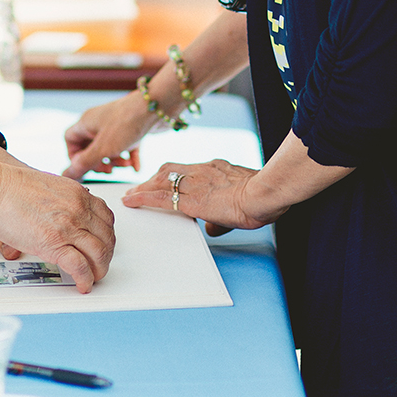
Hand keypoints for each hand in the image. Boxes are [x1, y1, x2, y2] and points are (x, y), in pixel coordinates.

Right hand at [0, 144, 114, 290]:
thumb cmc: (11, 186)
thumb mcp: (46, 188)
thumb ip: (54, 205)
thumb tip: (46, 223)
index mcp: (78, 194)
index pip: (106, 218)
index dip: (107, 235)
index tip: (103, 243)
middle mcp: (78, 209)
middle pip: (107, 237)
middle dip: (106, 255)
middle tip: (100, 264)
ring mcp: (69, 227)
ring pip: (99, 253)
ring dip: (100, 269)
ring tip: (94, 277)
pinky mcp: (54, 244)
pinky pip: (80, 266)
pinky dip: (86, 279)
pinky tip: (83, 285)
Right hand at [63, 92, 156, 178]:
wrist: (158, 105)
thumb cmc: (128, 122)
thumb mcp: (103, 148)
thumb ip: (84, 163)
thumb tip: (67, 174)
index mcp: (87, 122)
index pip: (70, 139)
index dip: (75, 155)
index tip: (86, 166)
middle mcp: (99, 121)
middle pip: (90, 146)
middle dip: (98, 161)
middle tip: (107, 170)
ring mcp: (116, 124)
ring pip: (109, 147)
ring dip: (115, 161)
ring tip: (124, 166)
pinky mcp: (132, 128)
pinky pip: (127, 146)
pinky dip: (130, 157)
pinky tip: (136, 167)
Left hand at [123, 159, 284, 235]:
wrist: (265, 193)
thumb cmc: (262, 198)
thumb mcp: (242, 204)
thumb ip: (223, 216)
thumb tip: (211, 228)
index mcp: (216, 169)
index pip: (187, 169)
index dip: (173, 175)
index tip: (164, 180)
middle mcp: (202, 171)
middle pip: (169, 170)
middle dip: (153, 179)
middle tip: (140, 187)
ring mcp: (195, 182)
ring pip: (160, 181)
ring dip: (144, 187)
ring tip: (131, 195)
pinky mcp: (190, 199)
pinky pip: (160, 196)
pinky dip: (143, 197)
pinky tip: (131, 201)